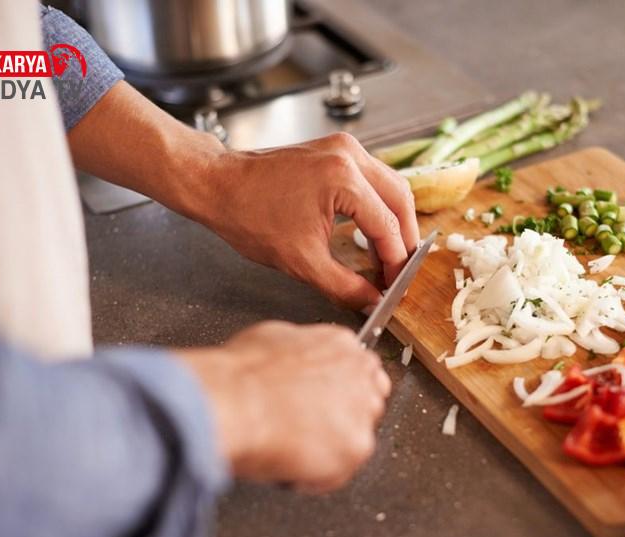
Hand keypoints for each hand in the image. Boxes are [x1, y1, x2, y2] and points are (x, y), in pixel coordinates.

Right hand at [174, 321, 389, 492]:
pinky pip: (338, 473)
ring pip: (354, 441)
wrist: (234, 403)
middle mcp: (360, 375)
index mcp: (340, 345)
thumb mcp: (270, 339)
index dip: (340, 393)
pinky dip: (314, 478)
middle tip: (306, 431)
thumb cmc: (241, 376)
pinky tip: (289, 465)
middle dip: (341, 421)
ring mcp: (362, 412)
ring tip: (290, 448)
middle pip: (368, 404)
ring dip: (327, 450)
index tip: (324, 405)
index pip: (361, 371)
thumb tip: (291, 362)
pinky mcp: (357, 447)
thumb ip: (297, 352)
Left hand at [197, 133, 419, 309]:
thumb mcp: (301, 261)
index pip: (388, 227)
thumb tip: (371, 301)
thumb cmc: (249, 216)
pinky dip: (379, 205)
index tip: (395, 285)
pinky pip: (373, 178)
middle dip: (405, 239)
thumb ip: (344, 286)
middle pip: (401, 199)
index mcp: (343, 179)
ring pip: (391, 186)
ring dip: (395, 221)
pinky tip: (372, 231)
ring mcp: (344, 148)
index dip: (396, 262)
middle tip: (399, 271)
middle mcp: (349, 156)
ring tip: (387, 255)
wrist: (218, 186)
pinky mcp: (336, 149)